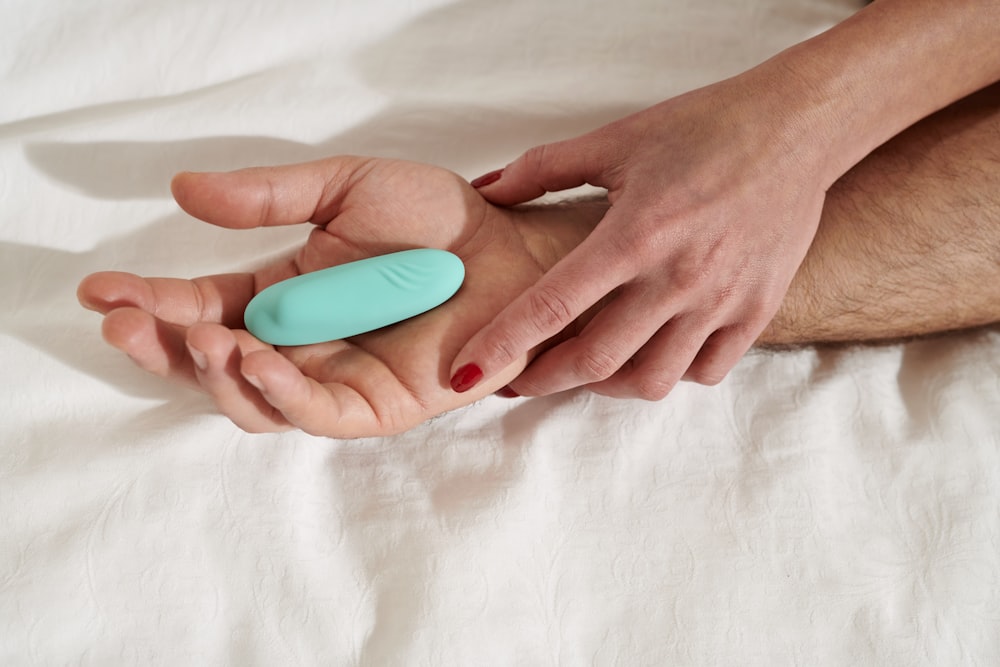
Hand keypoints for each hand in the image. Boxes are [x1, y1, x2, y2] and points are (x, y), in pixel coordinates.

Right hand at [78, 158, 601, 436]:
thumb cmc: (439, 220)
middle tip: (124, 325)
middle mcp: (300, 343)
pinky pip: (314, 411)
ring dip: (214, 375)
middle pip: (212, 363)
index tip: (98, 289)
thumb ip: (269, 197)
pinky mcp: (375, 406)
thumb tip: (182, 190)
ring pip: (252, 400)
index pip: (204, 305)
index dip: (151, 300)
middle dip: (163, 349)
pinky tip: (253, 358)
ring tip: (199, 338)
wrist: (513, 249)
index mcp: (285, 293)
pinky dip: (278, 391)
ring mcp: (335, 379)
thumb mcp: (344, 189)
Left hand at [451, 70, 831, 399]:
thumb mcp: (615, 140)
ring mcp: (723, 302)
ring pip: (652, 380)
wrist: (797, 128)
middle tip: (520, 380)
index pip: (552, 306)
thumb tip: (485, 190)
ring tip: (586, 367)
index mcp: (635, 234)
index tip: (466, 372)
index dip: (502, 346)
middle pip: (597, 361)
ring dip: (607, 385)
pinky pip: (706, 372)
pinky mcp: (757, 312)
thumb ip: (542, 168)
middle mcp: (679, 278)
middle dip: (546, 380)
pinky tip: (652, 350)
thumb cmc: (703, 128)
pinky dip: (672, 373)